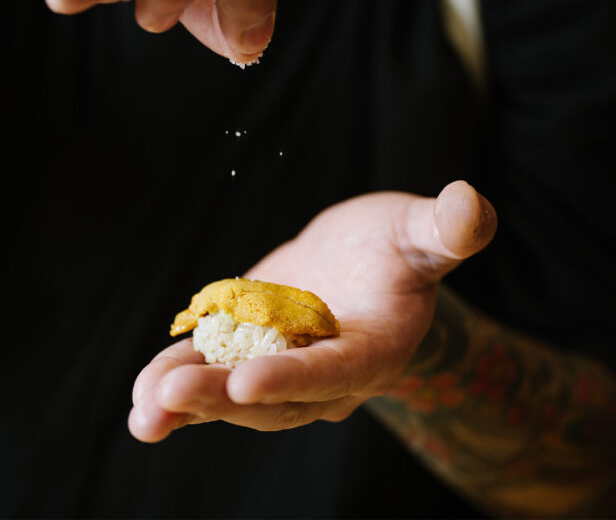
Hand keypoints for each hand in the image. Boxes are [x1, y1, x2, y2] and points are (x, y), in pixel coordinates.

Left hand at [128, 181, 496, 440]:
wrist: (361, 267)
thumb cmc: (398, 248)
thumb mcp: (420, 233)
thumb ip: (445, 231)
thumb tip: (472, 205)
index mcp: (371, 350)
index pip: (332, 371)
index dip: (293, 379)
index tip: (246, 382)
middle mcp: (324, 375)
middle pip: (272, 397)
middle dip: (222, 399)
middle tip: (171, 396)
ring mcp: (281, 368)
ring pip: (233, 396)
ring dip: (188, 404)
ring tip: (145, 412)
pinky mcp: (246, 353)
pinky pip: (212, 376)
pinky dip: (178, 387)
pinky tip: (143, 400)